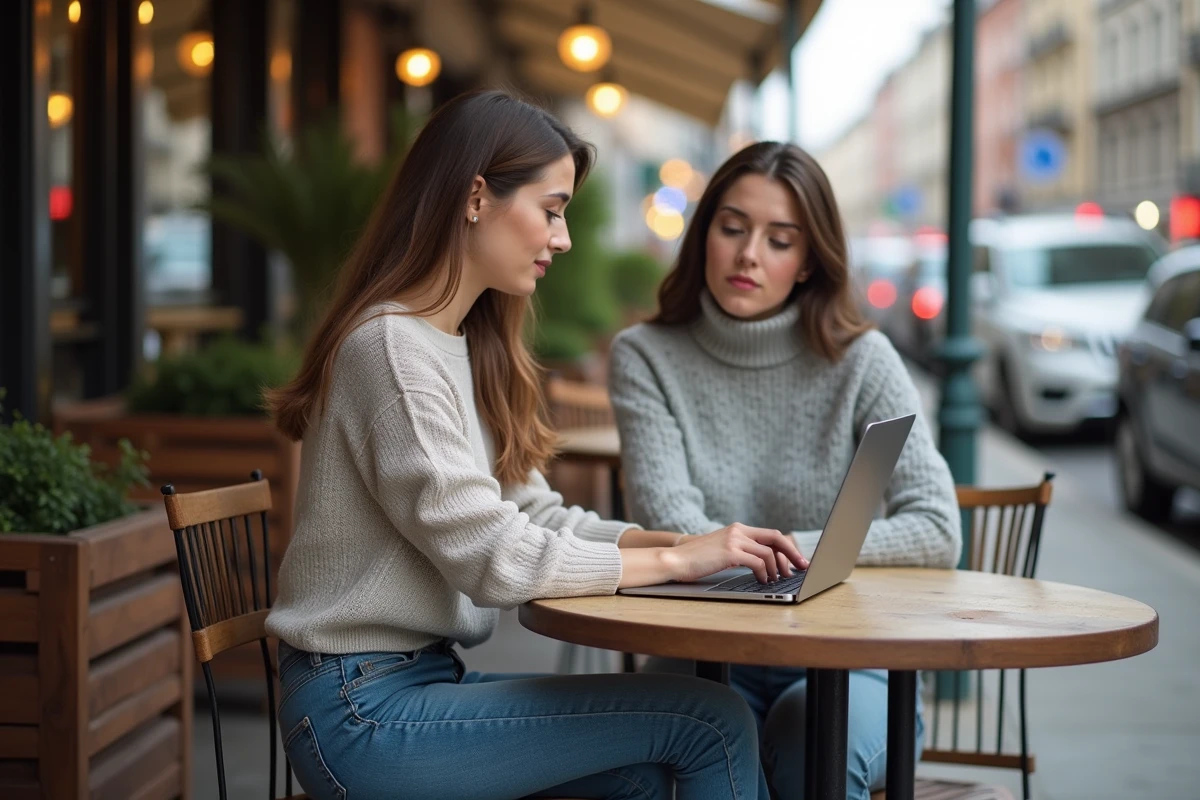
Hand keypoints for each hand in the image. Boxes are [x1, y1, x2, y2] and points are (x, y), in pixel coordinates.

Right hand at [664, 524, 807, 584]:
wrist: (675, 559)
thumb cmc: (697, 559)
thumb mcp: (722, 550)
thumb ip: (741, 551)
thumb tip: (765, 564)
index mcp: (738, 529)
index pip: (772, 534)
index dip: (788, 547)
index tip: (798, 560)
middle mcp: (738, 531)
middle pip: (776, 537)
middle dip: (792, 553)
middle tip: (802, 567)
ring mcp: (734, 540)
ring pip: (769, 552)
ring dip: (778, 568)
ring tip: (778, 579)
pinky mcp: (730, 552)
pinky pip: (758, 562)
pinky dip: (765, 573)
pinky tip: (764, 581)